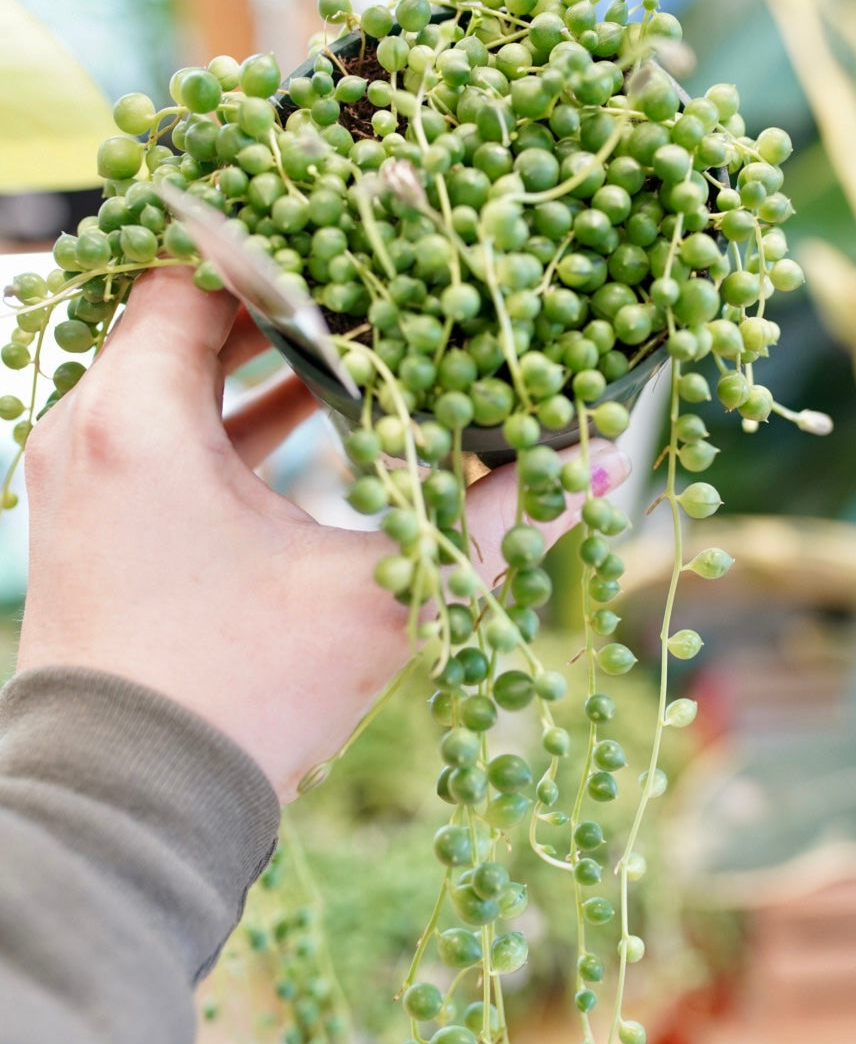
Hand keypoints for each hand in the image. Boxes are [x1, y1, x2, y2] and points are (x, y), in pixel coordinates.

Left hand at [17, 269, 629, 799]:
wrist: (134, 803)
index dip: (286, 240)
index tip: (364, 240)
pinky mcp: (91, 514)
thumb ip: (485, 517)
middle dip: (284, 293)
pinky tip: (307, 416)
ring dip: (256, 353)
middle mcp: (87, 426)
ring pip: (169, 367)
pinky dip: (223, 412)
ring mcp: (79, 471)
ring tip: (355, 339)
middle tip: (374, 280)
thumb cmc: (246, 694)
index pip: (196, 265)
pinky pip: (156, 424)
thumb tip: (589, 460)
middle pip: (184, 309)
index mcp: (137, 417)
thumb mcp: (380, 596)